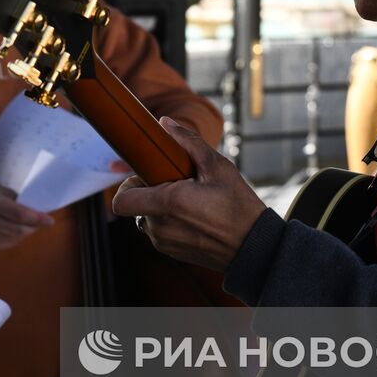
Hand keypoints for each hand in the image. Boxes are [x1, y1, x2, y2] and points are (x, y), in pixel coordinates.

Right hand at [0, 184, 52, 249]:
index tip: (50, 220)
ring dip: (27, 232)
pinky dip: (18, 237)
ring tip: (30, 224)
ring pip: (16, 238)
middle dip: (35, 226)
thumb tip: (41, 213)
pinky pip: (9, 243)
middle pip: (19, 229)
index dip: (37, 219)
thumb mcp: (4, 193)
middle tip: (44, 222)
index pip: (20, 214)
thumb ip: (21, 203)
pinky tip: (17, 229)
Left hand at [110, 117, 267, 272]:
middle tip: (179, 185)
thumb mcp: (218, 167)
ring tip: (189, 202)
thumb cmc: (239, 206)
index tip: (146, 176)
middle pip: (136, 205)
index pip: (121, 200)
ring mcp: (165, 243)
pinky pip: (159, 232)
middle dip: (151, 191)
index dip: (128, 185)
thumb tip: (165, 123)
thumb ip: (188, 142)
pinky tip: (193, 217)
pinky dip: (169, 221)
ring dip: (159, 207)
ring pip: (147, 218)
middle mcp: (161, 227)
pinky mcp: (172, 253)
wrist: (255, 248)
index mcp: (168, 203)